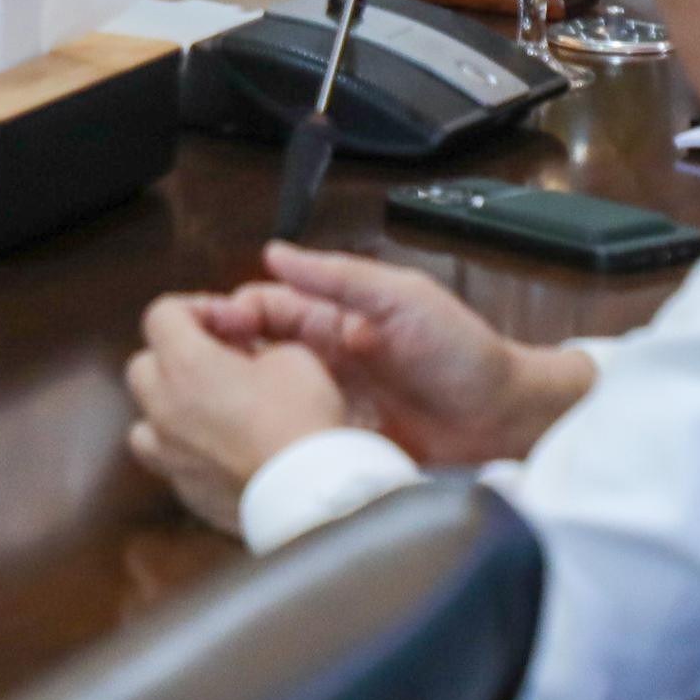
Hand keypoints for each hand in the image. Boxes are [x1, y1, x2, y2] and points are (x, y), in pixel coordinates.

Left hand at [125, 292, 350, 534]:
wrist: (311, 498)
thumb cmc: (302, 419)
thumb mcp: (292, 355)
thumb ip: (256, 346)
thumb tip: (247, 358)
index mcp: (184, 364)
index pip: (162, 314)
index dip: (199, 310)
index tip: (237, 326)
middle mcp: (163, 408)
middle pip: (145, 365)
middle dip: (179, 355)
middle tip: (227, 363)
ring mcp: (169, 455)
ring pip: (146, 418)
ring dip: (171, 407)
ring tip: (214, 410)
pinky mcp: (187, 492)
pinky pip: (172, 461)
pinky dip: (189, 450)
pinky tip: (228, 450)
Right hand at [187, 244, 590, 467]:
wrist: (507, 420)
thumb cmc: (463, 350)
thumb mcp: (401, 298)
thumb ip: (340, 277)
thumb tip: (274, 253)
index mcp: (335, 318)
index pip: (264, 308)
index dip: (229, 315)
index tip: (201, 331)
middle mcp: (326, 359)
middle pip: (257, 355)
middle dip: (223, 360)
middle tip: (192, 377)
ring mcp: (331, 404)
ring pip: (269, 398)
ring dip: (242, 402)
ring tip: (209, 414)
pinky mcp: (341, 444)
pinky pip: (297, 437)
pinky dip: (272, 438)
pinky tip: (248, 446)